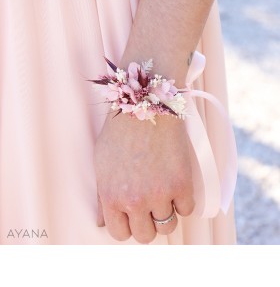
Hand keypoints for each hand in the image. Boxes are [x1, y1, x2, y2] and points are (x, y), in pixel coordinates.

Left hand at [94, 112, 193, 243]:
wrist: (147, 106)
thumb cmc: (120, 132)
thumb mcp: (102, 164)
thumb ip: (102, 196)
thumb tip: (101, 222)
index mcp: (111, 196)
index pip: (119, 233)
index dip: (128, 226)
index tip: (134, 216)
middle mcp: (135, 200)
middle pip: (145, 236)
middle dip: (148, 223)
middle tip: (151, 206)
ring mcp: (160, 193)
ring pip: (168, 227)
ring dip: (167, 214)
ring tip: (165, 196)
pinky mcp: (182, 183)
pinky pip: (187, 209)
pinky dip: (184, 201)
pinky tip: (178, 186)